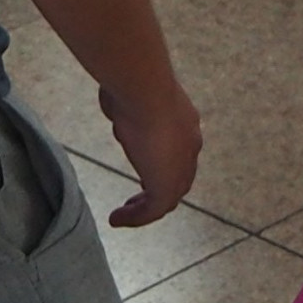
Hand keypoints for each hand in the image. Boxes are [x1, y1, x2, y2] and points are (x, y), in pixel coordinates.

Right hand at [101, 76, 202, 227]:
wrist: (144, 89)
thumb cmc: (135, 83)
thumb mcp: (133, 91)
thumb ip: (128, 102)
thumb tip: (114, 100)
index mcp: (185, 122)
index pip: (179, 152)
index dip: (163, 164)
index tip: (143, 171)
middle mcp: (189, 145)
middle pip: (179, 178)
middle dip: (158, 190)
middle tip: (137, 200)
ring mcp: (180, 167)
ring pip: (167, 198)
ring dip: (145, 209)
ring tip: (125, 214)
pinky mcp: (166, 185)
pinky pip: (153, 210)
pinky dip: (135, 218)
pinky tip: (116, 219)